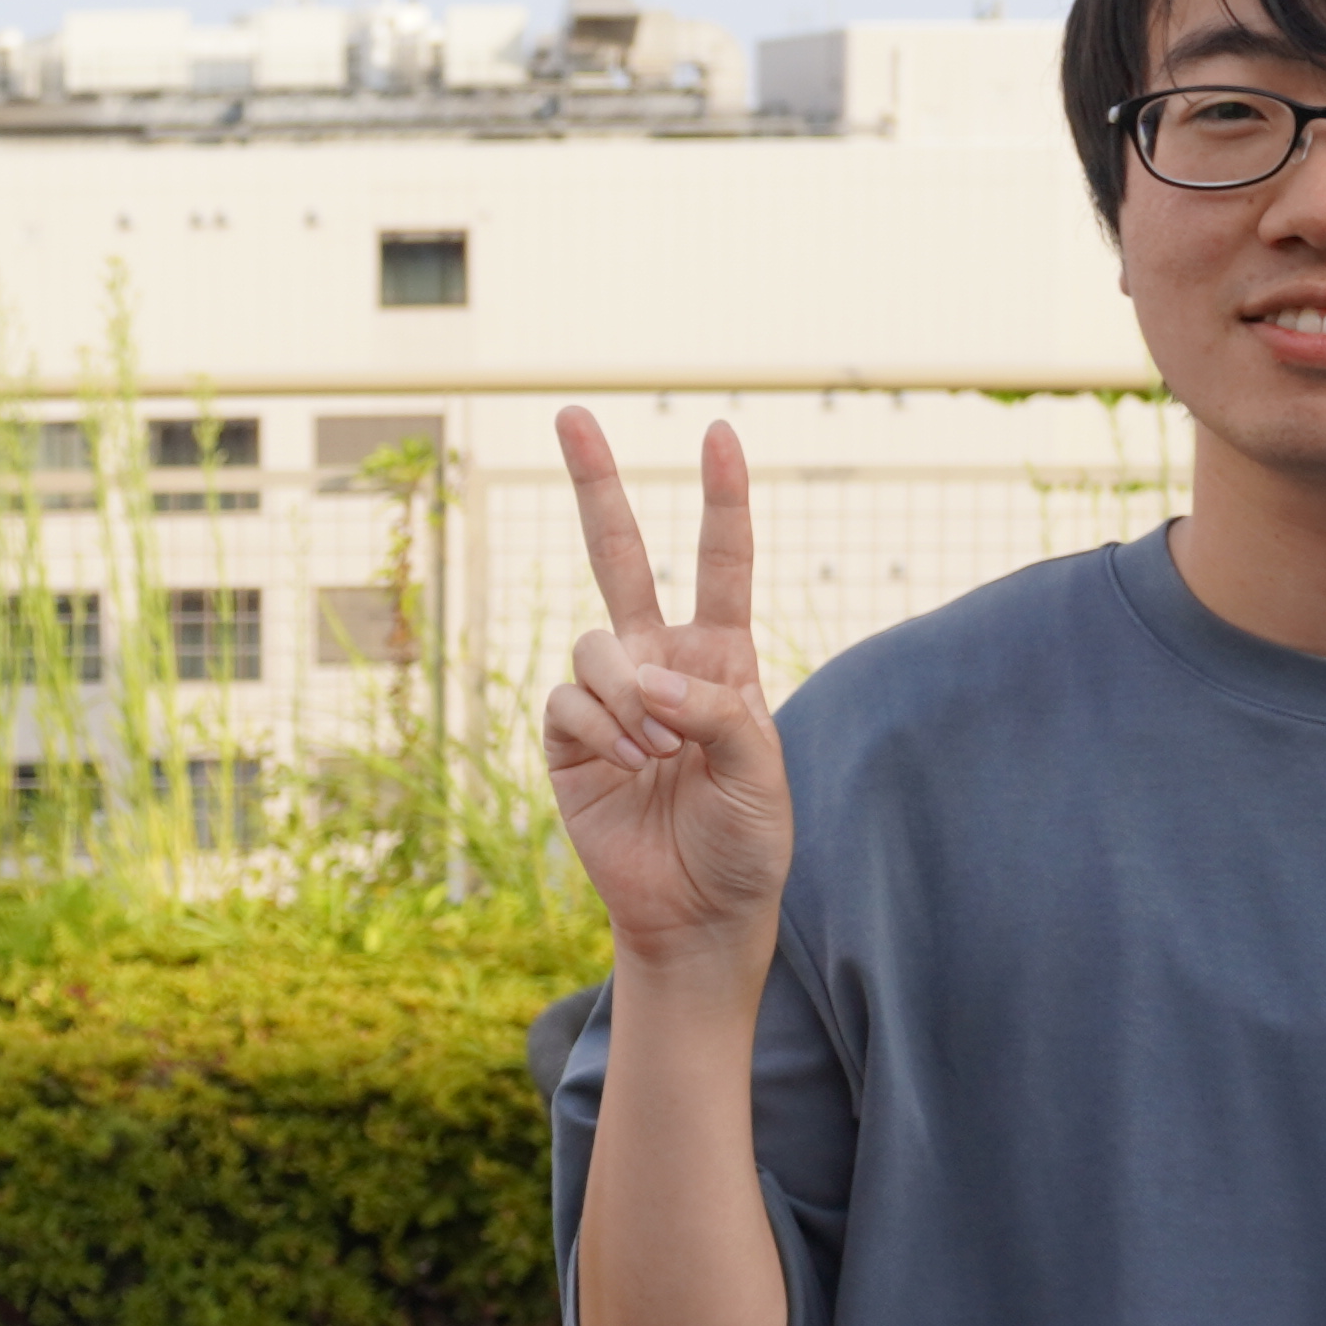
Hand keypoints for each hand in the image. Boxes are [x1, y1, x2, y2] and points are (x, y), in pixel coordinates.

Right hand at [536, 410, 790, 971]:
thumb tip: (644, 676)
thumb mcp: (761, 769)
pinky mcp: (565, 739)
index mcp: (721, 656)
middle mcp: (659, 662)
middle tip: (570, 413)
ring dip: (629, 693)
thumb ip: (715, 709)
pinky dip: (600, 726)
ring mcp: (607, 698)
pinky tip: (628, 763)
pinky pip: (566, 698)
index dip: (720, 498)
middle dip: (596, 483)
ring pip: (595, 642)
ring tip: (658, 751)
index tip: (717, 433)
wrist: (696, 912)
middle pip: (620, 555)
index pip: (720, 560)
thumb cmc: (745, 840)